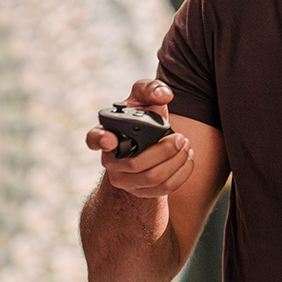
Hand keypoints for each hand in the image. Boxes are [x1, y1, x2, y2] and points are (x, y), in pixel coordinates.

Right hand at [85, 78, 193, 197]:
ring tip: (185, 145)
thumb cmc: (144, 117)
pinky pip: (164, 189)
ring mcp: (124, 180)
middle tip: (179, 138)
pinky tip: (187, 159)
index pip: (94, 139)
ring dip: (176, 162)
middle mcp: (110, 160)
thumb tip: (163, 96)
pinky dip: (181, 174)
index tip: (112, 140)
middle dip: (163, 151)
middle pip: (136, 164)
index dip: (100, 140)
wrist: (149, 143)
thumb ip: (151, 89)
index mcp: (106, 133)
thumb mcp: (144, 98)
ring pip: (153, 178)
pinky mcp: (141, 192)